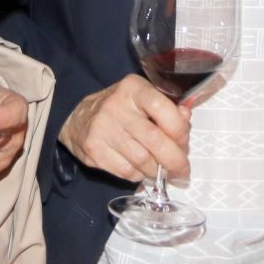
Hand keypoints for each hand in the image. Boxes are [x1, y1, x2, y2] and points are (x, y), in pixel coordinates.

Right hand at [58, 75, 190, 182]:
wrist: (78, 118)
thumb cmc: (120, 108)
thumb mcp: (143, 98)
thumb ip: (168, 108)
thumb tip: (186, 119)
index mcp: (133, 88)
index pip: (162, 108)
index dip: (179, 130)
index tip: (185, 142)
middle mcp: (116, 106)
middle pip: (154, 140)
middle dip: (174, 160)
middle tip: (182, 170)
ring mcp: (102, 129)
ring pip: (142, 160)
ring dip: (157, 170)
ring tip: (162, 170)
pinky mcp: (94, 150)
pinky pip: (126, 171)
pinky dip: (139, 175)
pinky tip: (141, 170)